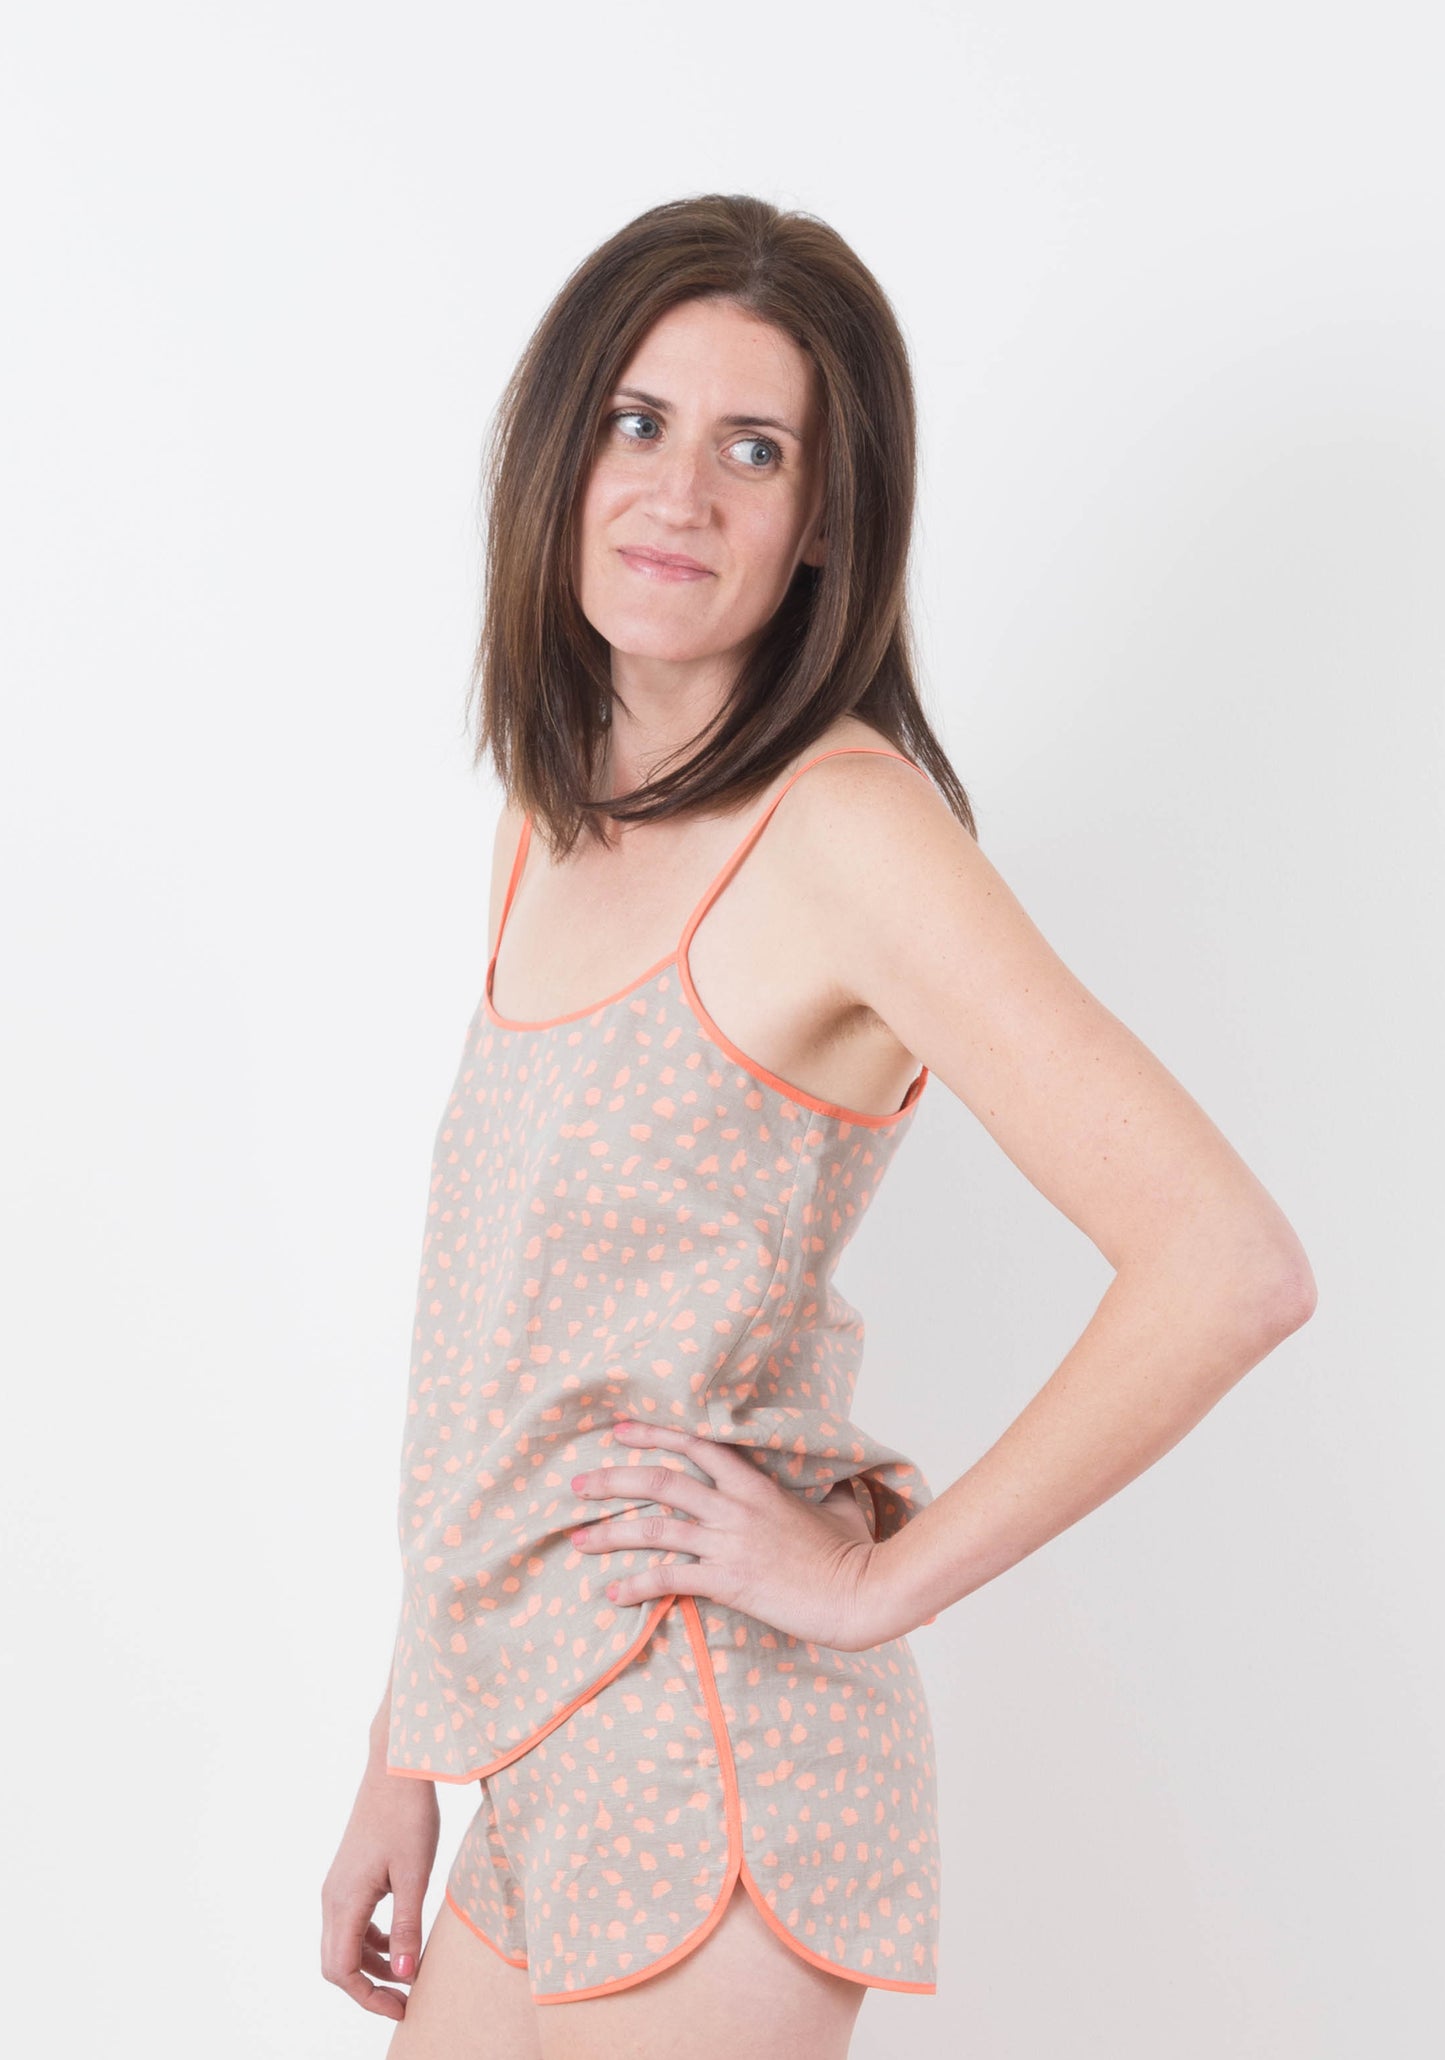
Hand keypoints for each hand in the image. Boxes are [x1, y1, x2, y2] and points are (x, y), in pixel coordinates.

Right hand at [320, 1761, 439, 2021]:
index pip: (341, 1971)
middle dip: (368, 1987)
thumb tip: (405, 1977)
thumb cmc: (408, 1817)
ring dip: (372, 1965)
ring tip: (409, 1973)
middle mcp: (332, 1897)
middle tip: (404, 2000)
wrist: (396, 1769)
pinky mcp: (349, 1875)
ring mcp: (338, 1886)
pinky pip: (352, 1922)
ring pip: (344, 1943)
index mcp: (344, 1901)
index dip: (368, 1998)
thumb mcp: (414, 1875)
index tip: (401, 2008)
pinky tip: (400, 1939)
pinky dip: (372, 1941)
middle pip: (336, 1963)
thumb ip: (408, 1928)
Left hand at [568, 1421, 891, 1652]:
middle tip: (576, 1485)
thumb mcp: (843, 1505)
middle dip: (611, 1480)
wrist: (860, 1592)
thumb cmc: (854, 1550)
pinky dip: (635, 1585)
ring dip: (610, 1532)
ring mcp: (728, 1544)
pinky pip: (669, 1579)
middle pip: (659, 1480)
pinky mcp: (727, 1582)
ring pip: (654, 1528)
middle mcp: (734, 1507)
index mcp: (755, 1484)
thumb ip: (830, 1486)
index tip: (618, 1430)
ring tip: (578, 1539)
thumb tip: (841, 1476)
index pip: (695, 1445)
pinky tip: (612, 1593)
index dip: (652, 1434)